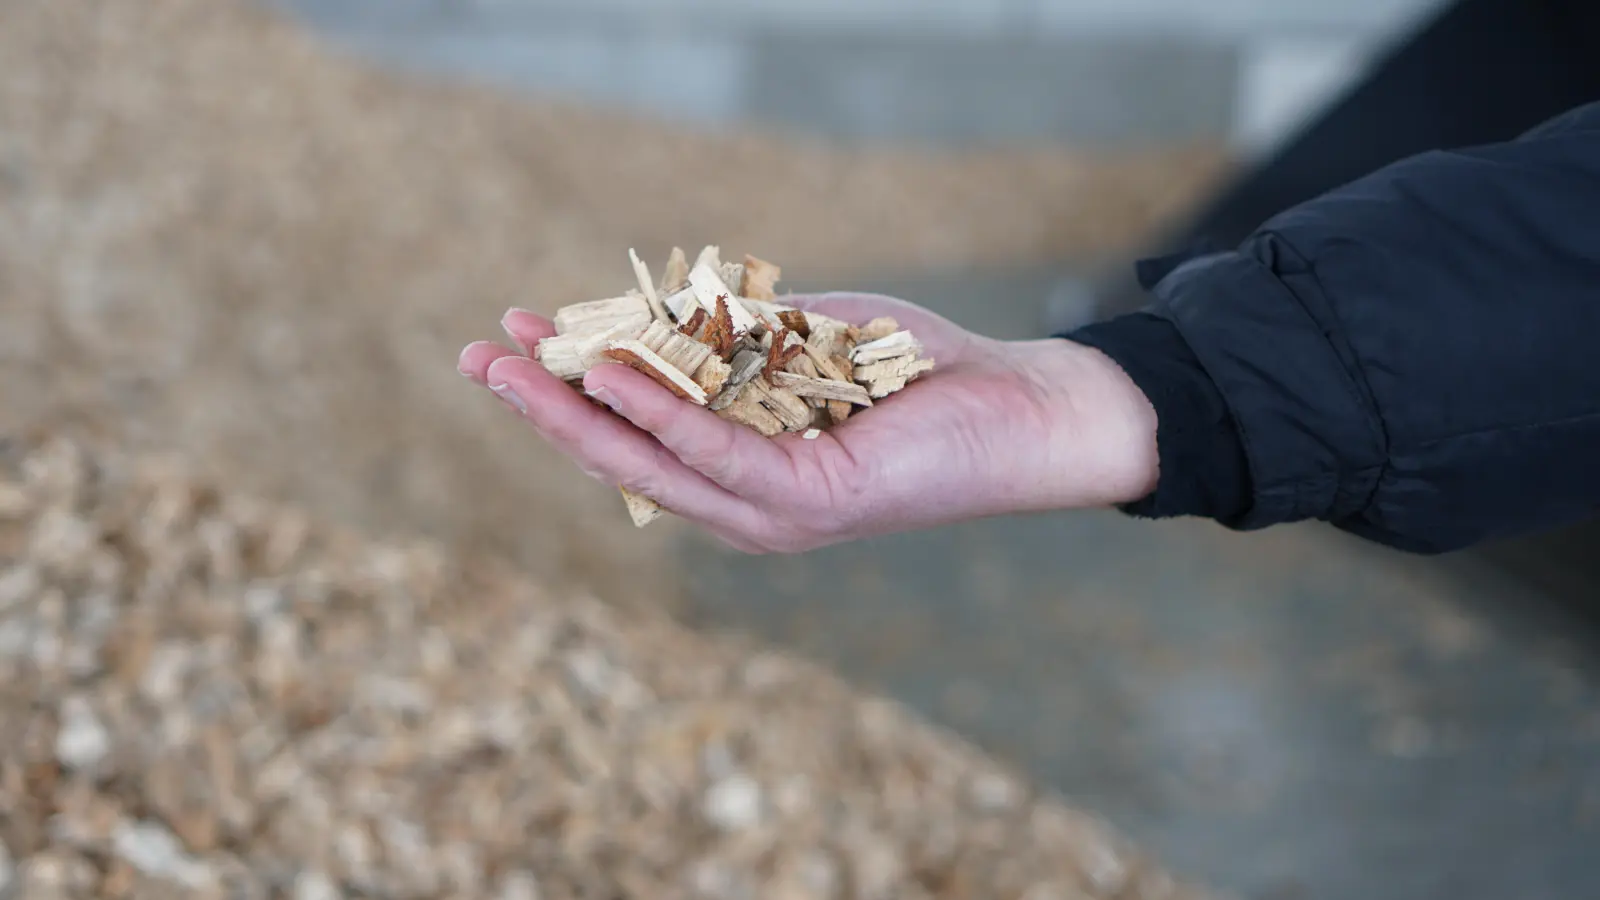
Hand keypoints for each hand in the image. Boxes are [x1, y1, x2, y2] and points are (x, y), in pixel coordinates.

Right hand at [458, 293, 1158, 553]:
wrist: (1021, 409)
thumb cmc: (917, 370)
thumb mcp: (808, 338)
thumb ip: (733, 338)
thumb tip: (651, 314)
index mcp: (739, 469)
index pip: (632, 431)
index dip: (568, 385)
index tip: (514, 334)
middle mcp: (744, 503)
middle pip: (621, 456)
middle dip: (544, 406)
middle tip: (476, 354)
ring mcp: (772, 513)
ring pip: (652, 463)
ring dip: (578, 411)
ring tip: (513, 362)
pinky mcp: (809, 505)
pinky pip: (716, 455)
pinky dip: (660, 414)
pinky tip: (611, 372)